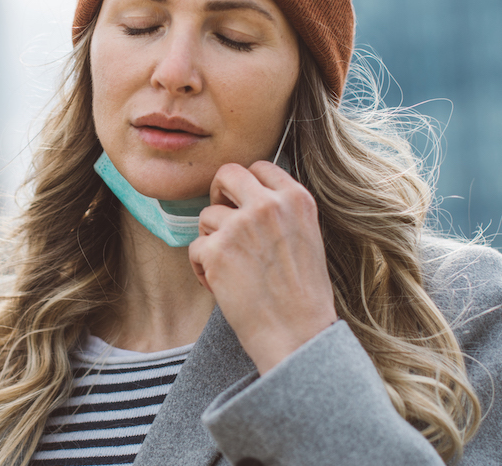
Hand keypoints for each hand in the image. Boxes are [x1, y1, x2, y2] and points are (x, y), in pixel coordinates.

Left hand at [188, 161, 337, 374]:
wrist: (298, 334)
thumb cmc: (303, 295)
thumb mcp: (307, 238)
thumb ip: (282, 212)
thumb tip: (248, 197)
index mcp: (297, 199)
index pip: (260, 167)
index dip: (245, 185)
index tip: (242, 204)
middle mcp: (268, 205)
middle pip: (226, 174)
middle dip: (218, 195)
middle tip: (223, 223)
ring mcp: (240, 225)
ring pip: (206, 216)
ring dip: (211, 241)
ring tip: (231, 270)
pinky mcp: (217, 250)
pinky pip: (195, 247)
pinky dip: (202, 267)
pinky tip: (221, 286)